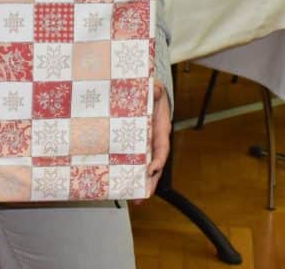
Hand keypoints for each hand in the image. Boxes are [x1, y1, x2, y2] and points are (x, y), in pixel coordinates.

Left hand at [135, 80, 170, 202]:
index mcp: (161, 129)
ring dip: (141, 181)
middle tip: (144, 194)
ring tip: (135, 197)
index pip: (162, 147)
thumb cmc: (151, 91)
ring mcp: (144, 144)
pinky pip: (133, 159)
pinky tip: (122, 183)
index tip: (153, 169)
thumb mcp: (154, 88)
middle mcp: (154, 140)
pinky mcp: (134, 144)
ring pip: (144, 166)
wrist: (146, 90)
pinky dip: (129, 171)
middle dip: (151, 180)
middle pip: (155, 164)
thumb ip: (155, 90)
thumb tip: (156, 89)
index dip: (159, 160)